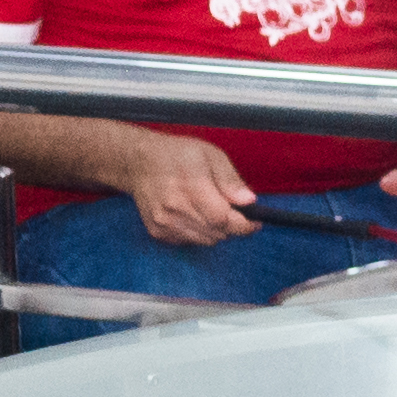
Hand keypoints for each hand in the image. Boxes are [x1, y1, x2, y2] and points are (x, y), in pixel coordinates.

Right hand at [120, 129, 263, 248]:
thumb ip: (230, 180)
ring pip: (205, 240)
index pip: (223, 219)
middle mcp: (174, 209)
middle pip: (217, 233)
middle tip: (235, 211)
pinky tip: (194, 214)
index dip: (244, 224)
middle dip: (232, 226)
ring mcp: (164, 223)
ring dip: (216, 231)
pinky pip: (189, 241)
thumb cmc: (179, 155)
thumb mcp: (211, 155)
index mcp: (191, 187)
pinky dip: (199, 233)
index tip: (256, 221)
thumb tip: (249, 201)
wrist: (139, 163)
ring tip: (212, 209)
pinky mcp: (157, 232)